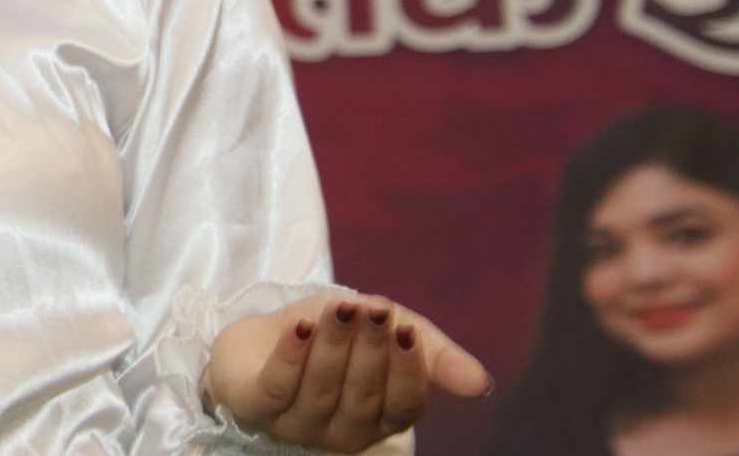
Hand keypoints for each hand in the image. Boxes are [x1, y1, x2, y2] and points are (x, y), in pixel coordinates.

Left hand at [202, 294, 491, 452]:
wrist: (263, 333)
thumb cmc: (335, 333)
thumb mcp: (387, 330)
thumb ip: (432, 353)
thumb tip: (482, 385)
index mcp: (380, 418)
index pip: (403, 407)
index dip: (407, 371)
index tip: (406, 329)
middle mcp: (342, 430)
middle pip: (363, 398)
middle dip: (370, 352)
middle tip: (374, 312)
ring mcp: (297, 423)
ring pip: (320, 389)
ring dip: (333, 346)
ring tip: (341, 308)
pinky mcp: (255, 405)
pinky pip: (276, 387)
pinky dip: (291, 356)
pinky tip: (300, 328)